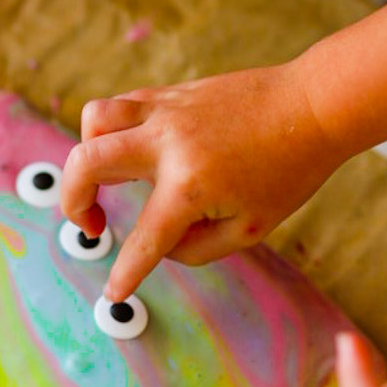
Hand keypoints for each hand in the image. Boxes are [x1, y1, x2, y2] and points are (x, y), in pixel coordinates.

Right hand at [60, 62, 339, 301]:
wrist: (314, 106)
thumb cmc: (289, 170)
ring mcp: (166, 111)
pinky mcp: (170, 93)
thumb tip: (162, 245)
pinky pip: (121, 106)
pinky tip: (134, 152)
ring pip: (95, 119)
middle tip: (89, 222)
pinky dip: (113, 132)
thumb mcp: (251, 229)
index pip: (143, 239)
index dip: (125, 274)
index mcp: (190, 185)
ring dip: (87, 153)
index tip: (114, 293)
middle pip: (87, 163)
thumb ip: (197, 248)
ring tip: (107, 178)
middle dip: (72, 201)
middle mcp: (168, 143)